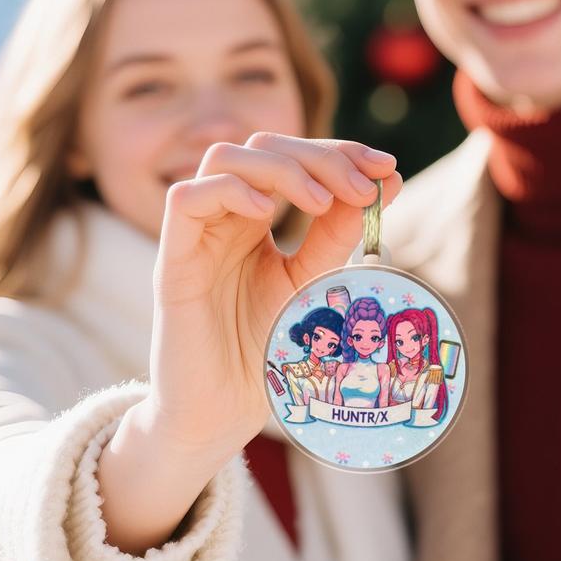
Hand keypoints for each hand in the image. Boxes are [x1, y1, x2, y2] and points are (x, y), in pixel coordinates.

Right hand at [145, 133, 400, 454]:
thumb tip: (388, 183)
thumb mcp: (313, 281)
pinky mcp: (172, 263)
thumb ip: (338, 234)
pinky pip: (184, 200)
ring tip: (322, 203)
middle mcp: (225, 216)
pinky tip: (269, 212)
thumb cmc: (263, 349)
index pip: (293, 156)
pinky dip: (230, 190)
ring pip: (223, 158)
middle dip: (320, 156)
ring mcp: (196, 235)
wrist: (222, 414)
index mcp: (256, 217)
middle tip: (364, 187)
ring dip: (281, 168)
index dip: (339, 152)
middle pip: (262, 146)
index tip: (387, 167)